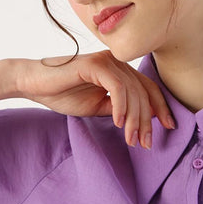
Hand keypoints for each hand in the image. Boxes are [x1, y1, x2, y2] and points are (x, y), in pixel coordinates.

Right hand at [17, 50, 174, 148]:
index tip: (169, 127)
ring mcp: (107, 60)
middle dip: (147, 120)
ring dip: (135, 118)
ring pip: (133, 91)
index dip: (161, 107)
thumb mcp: (97, 106)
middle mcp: (117, 62)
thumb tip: (143, 119)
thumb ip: (119, 108)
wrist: (33, 84)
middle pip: (143, 91)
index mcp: (119, 70)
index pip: (148, 88)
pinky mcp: (96, 63)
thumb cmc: (62, 94)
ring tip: (131, 139)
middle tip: (145, 143)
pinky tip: (118, 123)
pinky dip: (121, 107)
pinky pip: (117, 87)